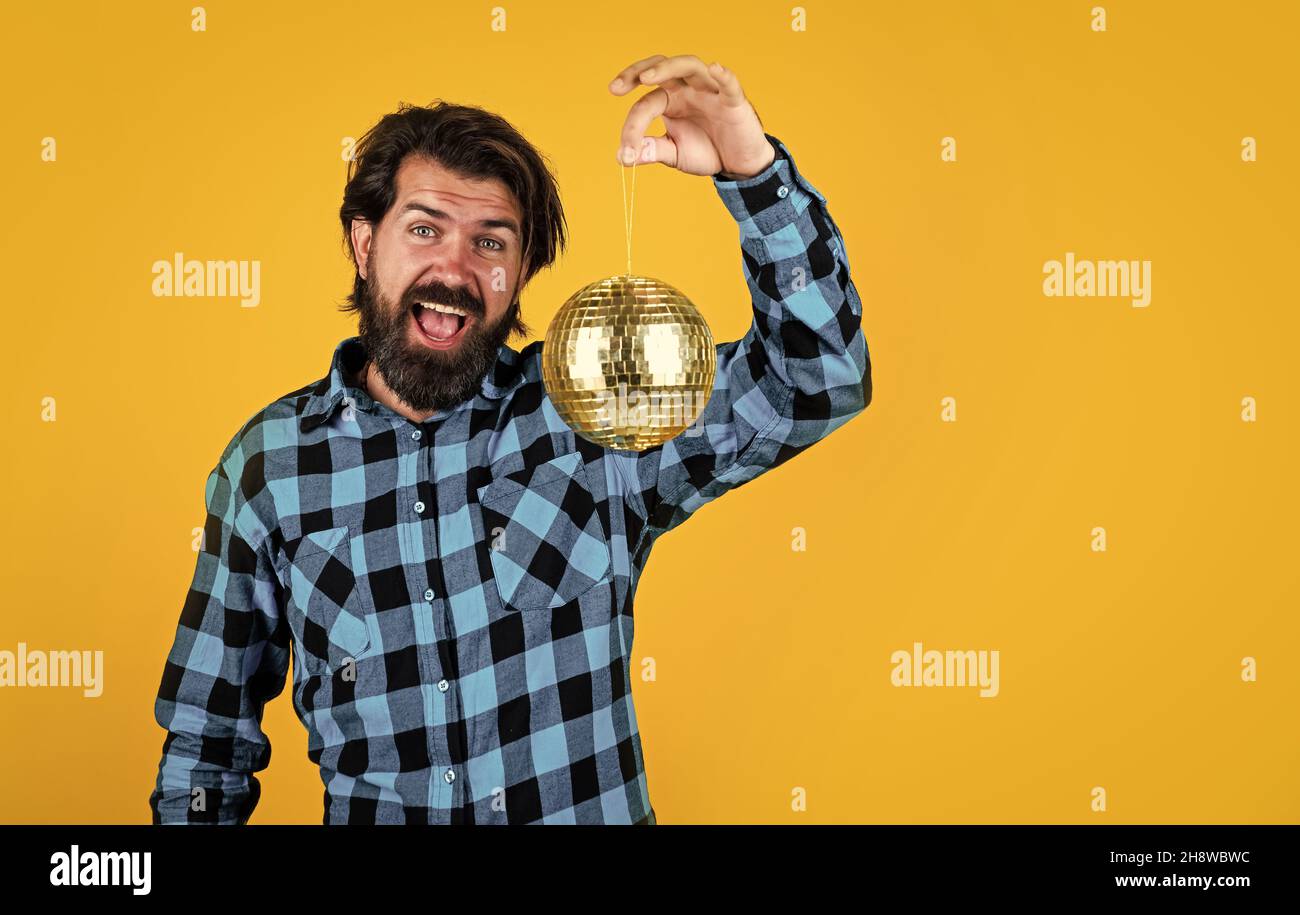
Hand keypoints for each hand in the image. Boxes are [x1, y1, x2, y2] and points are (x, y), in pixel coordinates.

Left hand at [608, 54, 776, 179]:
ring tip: (646, 78)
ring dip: (667, 68)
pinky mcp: (733, 100)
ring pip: (688, 65)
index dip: (632, 127)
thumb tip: (622, 158)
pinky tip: (715, 68)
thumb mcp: (674, 154)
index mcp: (669, 100)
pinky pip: (729, 84)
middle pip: (661, 68)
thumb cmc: (706, 151)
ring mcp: (709, 90)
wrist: (737, 164)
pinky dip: (723, 75)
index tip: (625, 154)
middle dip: (636, 72)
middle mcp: (686, 89)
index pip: (645, 104)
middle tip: (616, 87)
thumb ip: (651, 151)